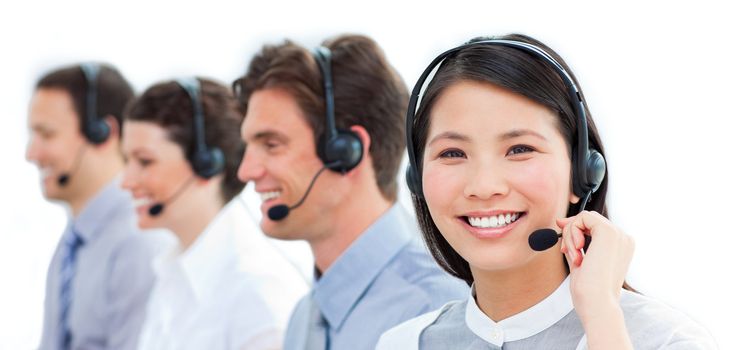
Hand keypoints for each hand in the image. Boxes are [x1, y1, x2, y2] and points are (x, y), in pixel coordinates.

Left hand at [557, 211, 634, 348]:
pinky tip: (577, 250)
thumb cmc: (589, 291)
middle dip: (571, 233)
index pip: (595, 226)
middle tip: (565, 252)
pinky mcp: (608, 232)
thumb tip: (562, 221)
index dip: (575, 230)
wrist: (597, 304)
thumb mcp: (581, 261)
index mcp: (621, 246)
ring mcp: (618, 234)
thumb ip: (574, 241)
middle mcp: (623, 238)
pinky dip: (572, 232)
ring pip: (584, 218)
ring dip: (571, 236)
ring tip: (576, 258)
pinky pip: (582, 218)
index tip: (564, 245)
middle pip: (589, 219)